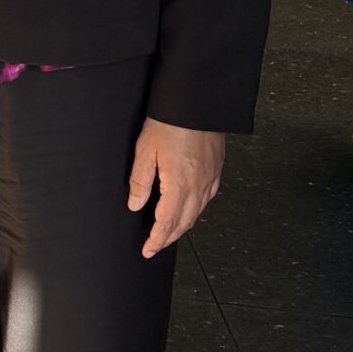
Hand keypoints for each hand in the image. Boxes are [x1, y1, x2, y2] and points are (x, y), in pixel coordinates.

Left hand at [127, 118, 224, 258]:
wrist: (197, 101)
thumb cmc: (170, 121)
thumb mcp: (144, 150)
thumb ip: (140, 181)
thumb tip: (135, 205)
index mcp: (179, 183)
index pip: (166, 222)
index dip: (156, 240)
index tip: (147, 250)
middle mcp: (199, 184)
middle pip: (184, 222)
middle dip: (169, 238)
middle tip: (155, 246)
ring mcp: (210, 177)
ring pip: (197, 212)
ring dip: (182, 226)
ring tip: (168, 232)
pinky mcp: (217, 169)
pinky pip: (207, 198)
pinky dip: (196, 210)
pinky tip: (189, 208)